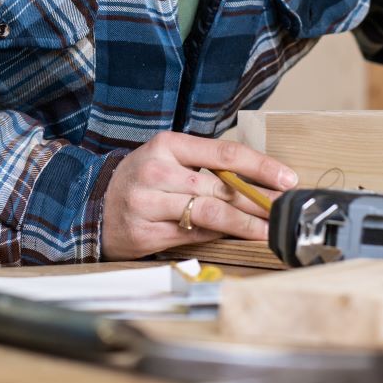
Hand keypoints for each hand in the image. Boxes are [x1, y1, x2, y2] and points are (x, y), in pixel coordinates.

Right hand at [99, 132, 297, 259]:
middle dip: (260, 201)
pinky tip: (238, 238)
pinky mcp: (146, 233)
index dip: (261, 167)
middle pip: (221, 189)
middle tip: (285, 210)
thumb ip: (207, 166)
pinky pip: (194, 237)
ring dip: (246, 225)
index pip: (225, 153)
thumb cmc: (143, 179)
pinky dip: (220, 238)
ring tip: (269, 229)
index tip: (287, 178)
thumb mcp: (170, 158)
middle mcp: (156, 172)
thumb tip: (259, 183)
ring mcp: (148, 204)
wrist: (94, 204)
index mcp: (167, 145)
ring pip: (210, 215)